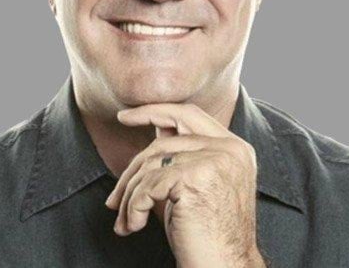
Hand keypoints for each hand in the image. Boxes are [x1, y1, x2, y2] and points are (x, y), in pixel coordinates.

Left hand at [104, 103, 264, 267]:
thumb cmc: (208, 236)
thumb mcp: (198, 187)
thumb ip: (183, 158)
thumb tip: (152, 132)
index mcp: (235, 148)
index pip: (189, 114)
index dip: (154, 111)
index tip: (125, 116)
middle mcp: (230, 149)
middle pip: (163, 140)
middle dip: (132, 169)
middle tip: (113, 198)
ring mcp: (216, 160)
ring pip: (152, 164)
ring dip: (129, 196)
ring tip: (125, 221)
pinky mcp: (197, 177)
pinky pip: (148, 185)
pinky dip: (133, 207)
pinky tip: (134, 226)